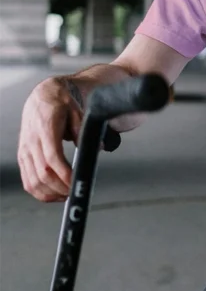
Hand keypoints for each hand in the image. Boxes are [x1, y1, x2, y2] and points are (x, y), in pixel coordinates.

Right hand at [18, 79, 80, 201]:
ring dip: (50, 193)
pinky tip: (54, 193)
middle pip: (43, 173)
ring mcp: (25, 150)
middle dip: (61, 187)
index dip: (64, 174)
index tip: (76, 182)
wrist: (42, 96)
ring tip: (67, 194)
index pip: (52, 157)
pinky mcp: (23, 156)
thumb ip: (83, 130)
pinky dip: (40, 192)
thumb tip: (97, 148)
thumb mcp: (77, 110)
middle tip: (76, 191)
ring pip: (33, 181)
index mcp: (45, 127)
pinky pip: (27, 181)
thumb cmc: (61, 102)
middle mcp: (32, 141)